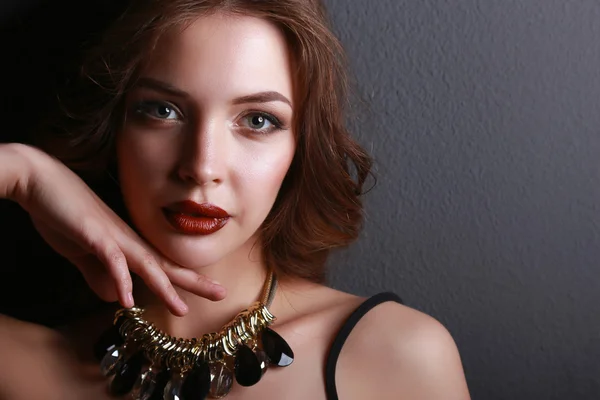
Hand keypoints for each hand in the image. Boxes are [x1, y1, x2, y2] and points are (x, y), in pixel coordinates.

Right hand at [7, 144, 224, 315]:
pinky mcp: (93, 235)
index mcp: (128, 244)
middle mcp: (128, 240)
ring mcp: (113, 236)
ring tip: (182, 308)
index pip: (163, 266)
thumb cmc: (63, 214)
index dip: (186, 280)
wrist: (41, 182)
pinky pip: (110, 260)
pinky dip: (120, 280)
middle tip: (222, 293)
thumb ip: (100, 273)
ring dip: (165, 287)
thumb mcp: (83, 252)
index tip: (209, 290)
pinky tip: (127, 301)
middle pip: (166, 265)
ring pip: (146, 265)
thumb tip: (118, 297)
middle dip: (194, 281)